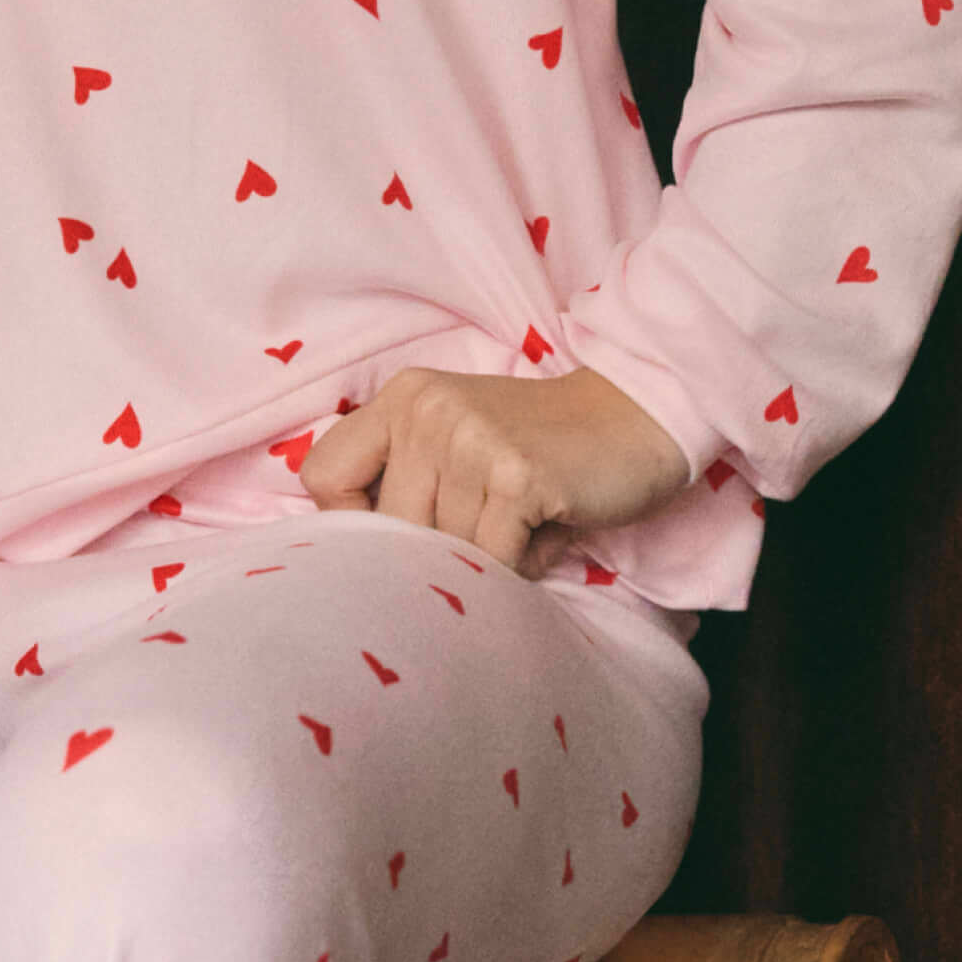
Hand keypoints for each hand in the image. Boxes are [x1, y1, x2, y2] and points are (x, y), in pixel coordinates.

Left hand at [298, 364, 692, 575]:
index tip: (401, 533)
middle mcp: (427, 411)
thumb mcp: (457, 438)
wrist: (638, 416)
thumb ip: (405, 478)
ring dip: (489, 556)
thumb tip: (358, 562)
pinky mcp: (516, 477)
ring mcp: (471, 441)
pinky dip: (523, 563)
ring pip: (446, 551)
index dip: (353, 522)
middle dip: (439, 550)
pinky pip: (493, 562)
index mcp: (403, 398)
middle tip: (490, 529)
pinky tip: (548, 528)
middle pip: (390, 530)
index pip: (323, 477)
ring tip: (526, 521)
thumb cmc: (540, 444)